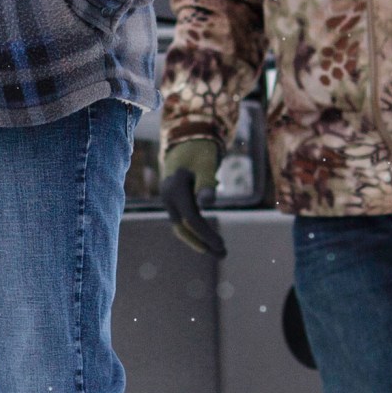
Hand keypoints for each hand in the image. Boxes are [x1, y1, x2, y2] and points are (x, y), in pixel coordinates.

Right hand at [159, 138, 227, 257]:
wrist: (185, 138)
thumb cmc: (200, 150)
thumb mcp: (206, 164)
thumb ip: (206, 183)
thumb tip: (207, 204)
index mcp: (175, 189)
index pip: (191, 219)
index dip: (206, 235)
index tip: (222, 246)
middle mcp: (168, 196)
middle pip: (183, 227)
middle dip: (202, 243)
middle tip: (223, 254)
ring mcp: (169, 199)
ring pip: (181, 225)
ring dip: (199, 239)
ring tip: (219, 249)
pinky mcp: (174, 199)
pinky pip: (183, 219)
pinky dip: (196, 230)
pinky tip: (209, 236)